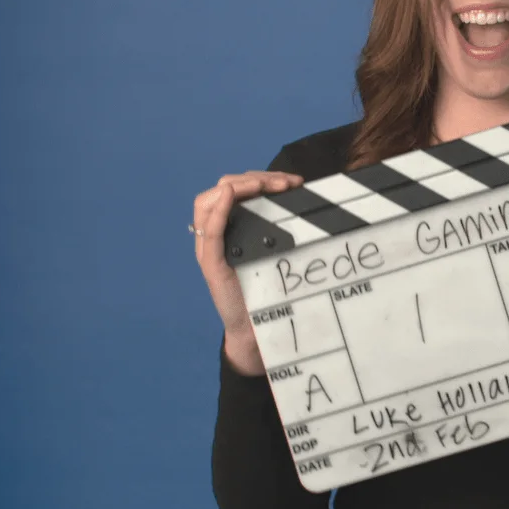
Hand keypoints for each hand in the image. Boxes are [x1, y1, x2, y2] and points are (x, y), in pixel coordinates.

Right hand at [192, 170, 305, 374]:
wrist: (255, 330)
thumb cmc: (265, 293)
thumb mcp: (273, 254)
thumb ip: (276, 231)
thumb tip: (300, 204)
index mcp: (229, 229)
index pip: (234, 189)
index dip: (258, 178)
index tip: (291, 182)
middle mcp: (214, 235)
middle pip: (222, 188)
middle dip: (255, 178)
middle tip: (286, 184)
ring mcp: (209, 248)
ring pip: (208, 202)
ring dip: (238, 186)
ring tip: (270, 186)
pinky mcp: (210, 264)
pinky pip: (209, 230)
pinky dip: (219, 208)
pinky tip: (231, 196)